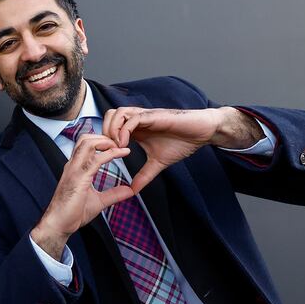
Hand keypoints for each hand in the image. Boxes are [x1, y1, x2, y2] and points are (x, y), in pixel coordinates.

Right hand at [31, 134, 130, 259]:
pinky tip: (122, 153)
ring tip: (121, 145)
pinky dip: (111, 153)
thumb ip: (113, 194)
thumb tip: (129, 190)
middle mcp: (73, 165)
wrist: (59, 224)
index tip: (117, 145)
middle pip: (86, 138)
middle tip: (120, 143)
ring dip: (106, 141)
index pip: (86, 145)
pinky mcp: (79, 178)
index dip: (101, 141)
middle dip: (104, 136)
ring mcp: (75, 170)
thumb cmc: (72, 213)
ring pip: (88, 143)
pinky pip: (95, 159)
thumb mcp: (98, 201)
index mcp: (75, 168)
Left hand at [102, 106, 262, 194]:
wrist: (201, 132)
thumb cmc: (181, 142)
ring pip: (117, 113)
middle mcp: (136, 119)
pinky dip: (125, 130)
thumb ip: (144, 175)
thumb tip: (133, 190)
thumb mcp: (158, 162)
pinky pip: (133, 118)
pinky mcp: (153, 115)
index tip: (104, 157)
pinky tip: (125, 144)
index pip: (110, 127)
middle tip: (107, 151)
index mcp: (135, 128)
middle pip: (108, 116)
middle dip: (103, 133)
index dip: (104, 140)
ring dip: (112, 130)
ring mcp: (144, 115)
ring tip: (115, 147)